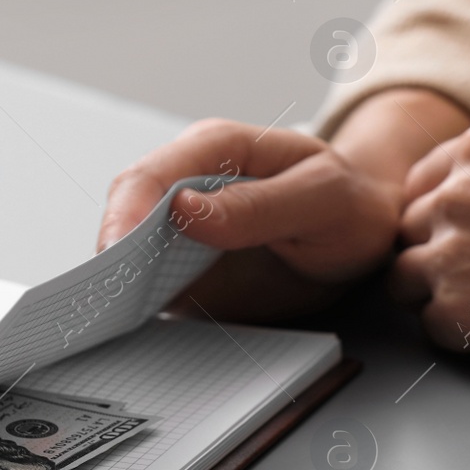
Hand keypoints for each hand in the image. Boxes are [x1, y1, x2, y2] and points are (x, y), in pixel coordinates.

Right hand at [99, 91, 469, 317]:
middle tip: (103, 294)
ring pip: (127, 245)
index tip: (117, 251)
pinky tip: (132, 322)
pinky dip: (134, 300)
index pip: (155, 172)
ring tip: (107, 312)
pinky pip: (147, 279)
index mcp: (219, 147)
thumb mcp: (323, 200)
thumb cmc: (351, 204)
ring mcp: (181, 224)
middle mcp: (189, 181)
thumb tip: (183, 209)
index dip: (127, 210)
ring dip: (115, 277)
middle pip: (126, 208)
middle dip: (109, 248)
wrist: (366, 233)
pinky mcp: (184, 264)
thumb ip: (258, 206)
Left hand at [392, 121, 469, 376]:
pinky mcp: (455, 308)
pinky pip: (431, 326)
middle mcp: (456, 192)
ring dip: (441, 296)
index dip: (440, 220)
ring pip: (405, 280)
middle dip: (436, 256)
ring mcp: (450, 250)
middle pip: (406, 232)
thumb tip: (447, 204)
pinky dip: (463, 335)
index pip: (418, 186)